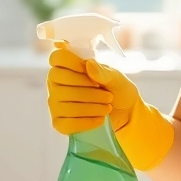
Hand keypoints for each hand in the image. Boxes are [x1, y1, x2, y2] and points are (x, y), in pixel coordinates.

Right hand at [46, 41, 175, 168]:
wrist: (125, 113)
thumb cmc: (117, 89)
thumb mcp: (115, 78)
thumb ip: (102, 71)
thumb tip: (89, 65)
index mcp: (67, 66)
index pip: (57, 57)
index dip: (71, 62)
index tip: (88, 70)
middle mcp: (56, 83)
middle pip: (60, 80)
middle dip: (88, 89)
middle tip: (107, 95)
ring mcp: (55, 103)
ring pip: (66, 104)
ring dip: (91, 107)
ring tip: (107, 107)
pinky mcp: (59, 122)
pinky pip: (66, 123)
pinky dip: (86, 122)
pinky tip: (99, 119)